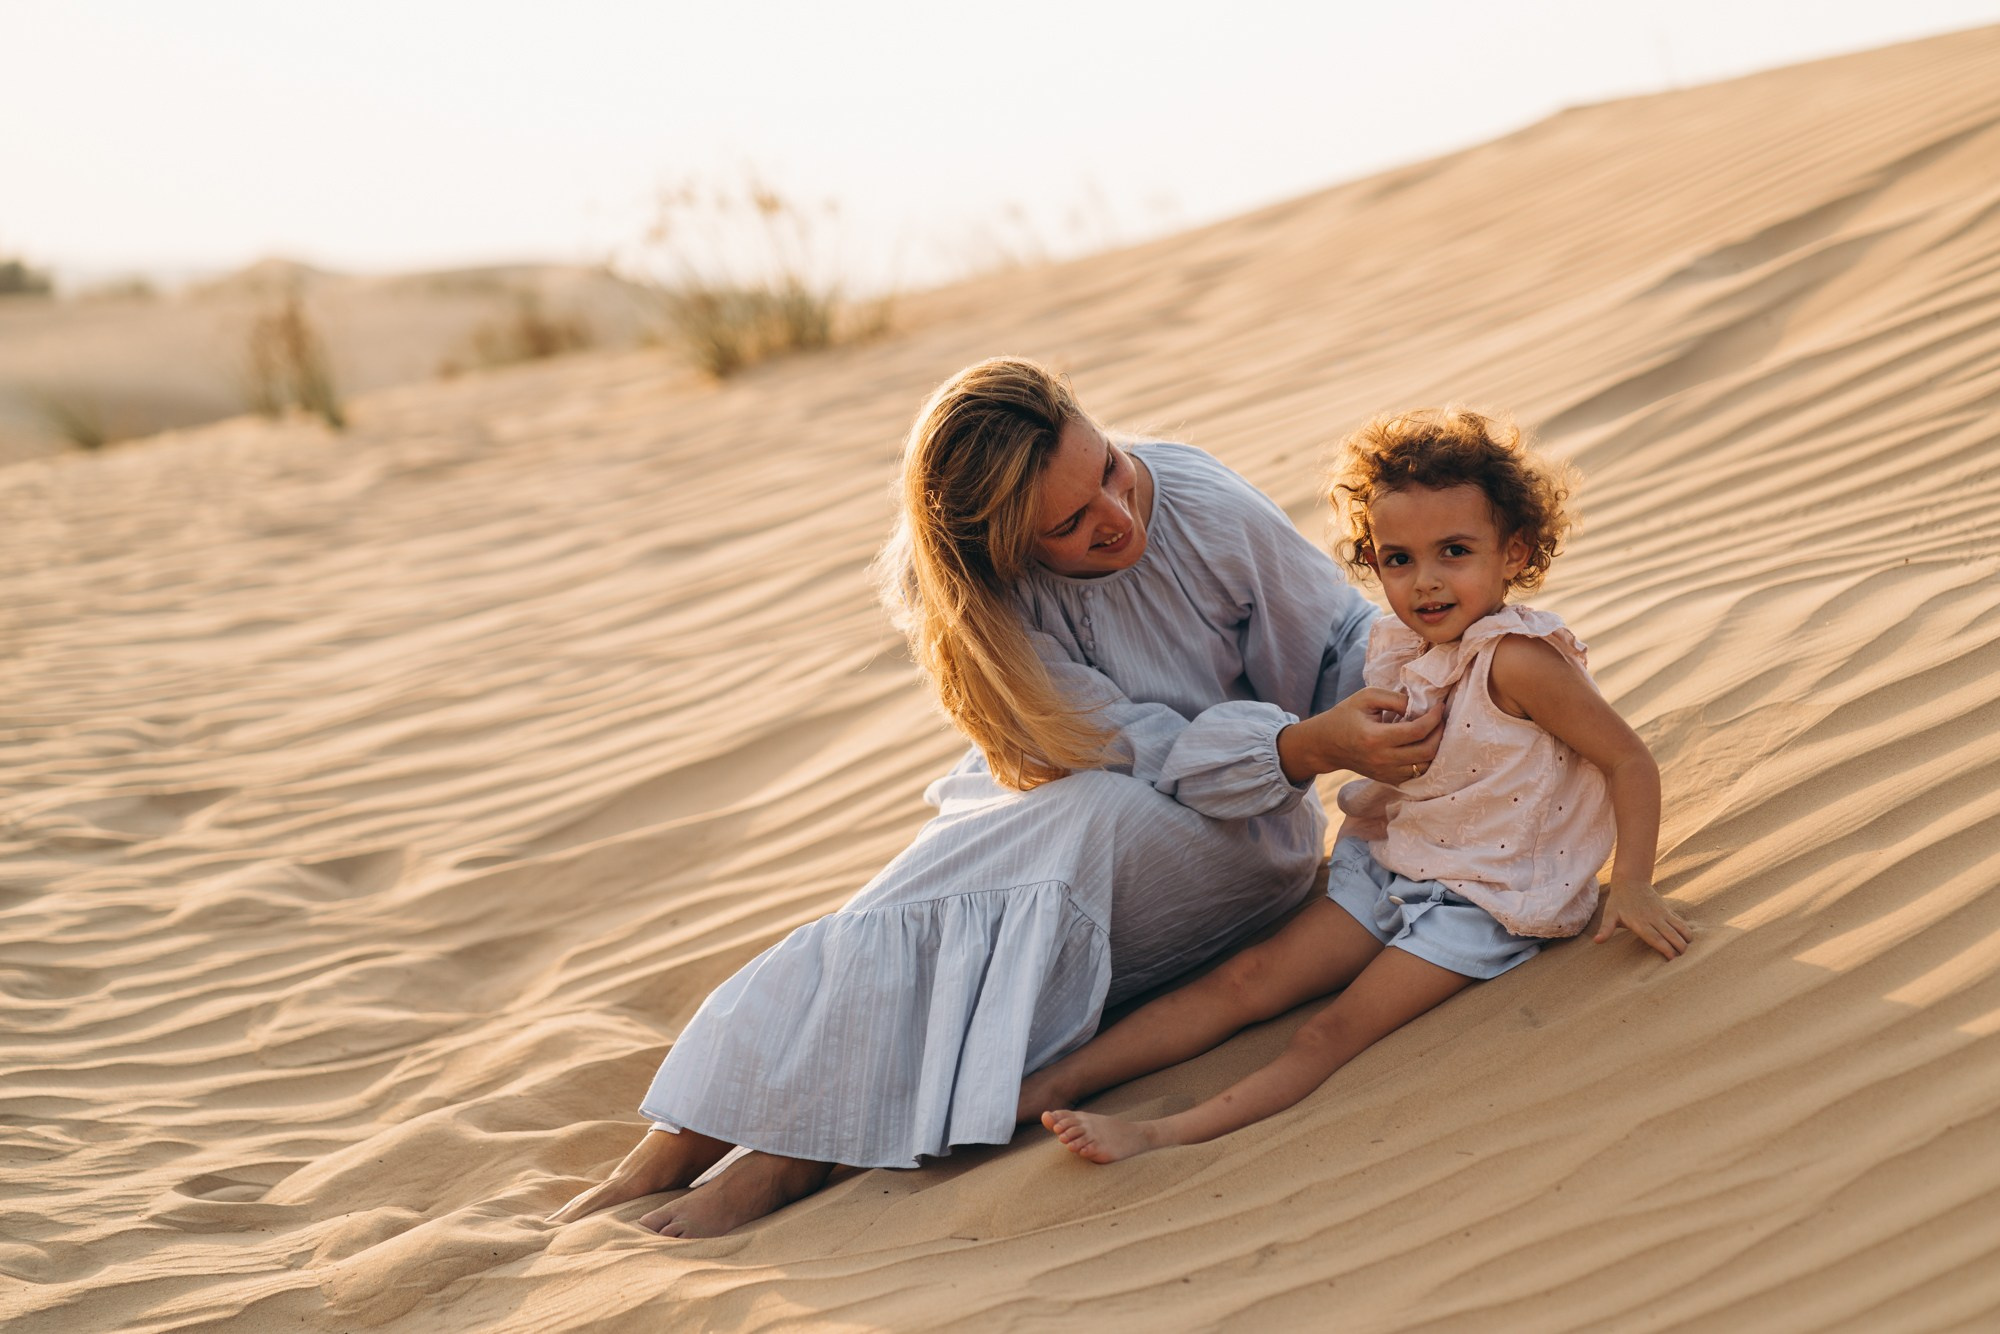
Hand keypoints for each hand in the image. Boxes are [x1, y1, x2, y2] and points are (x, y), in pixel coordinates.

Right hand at [1280, 688, 1442, 784]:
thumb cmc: (1345, 716)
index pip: (1417, 731)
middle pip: (1426, 751)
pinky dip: (1424, 760)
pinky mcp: (1388, 779)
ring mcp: (1385, 773)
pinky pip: (1416, 773)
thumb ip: (1395, 698)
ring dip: (1435, 748)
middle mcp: (1382, 760)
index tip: (1440, 706)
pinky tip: (1422, 744)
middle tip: (1440, 719)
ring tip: (1433, 731)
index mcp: (1375, 738)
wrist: (1326, 744)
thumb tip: (1421, 706)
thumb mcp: (1366, 697)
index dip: (1434, 718)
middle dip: (1440, 733)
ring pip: (1425, 766)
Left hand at [1595, 881, 1692, 959]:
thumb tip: (1597, 941)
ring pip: (1680, 927)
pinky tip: (1688, 939)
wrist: (1631, 880)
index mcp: (1639, 923)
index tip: (1672, 959)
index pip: (1656, 938)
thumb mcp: (1609, 915)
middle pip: (1671, 935)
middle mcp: (1653, 918)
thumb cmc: (1618, 901)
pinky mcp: (1668, 909)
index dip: (1665, 949)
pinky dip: (1686, 930)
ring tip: (1687, 950)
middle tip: (1683, 959)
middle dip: (1679, 948)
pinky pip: (1680, 921)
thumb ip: (1606, 929)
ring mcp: (1662, 913)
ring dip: (1686, 939)